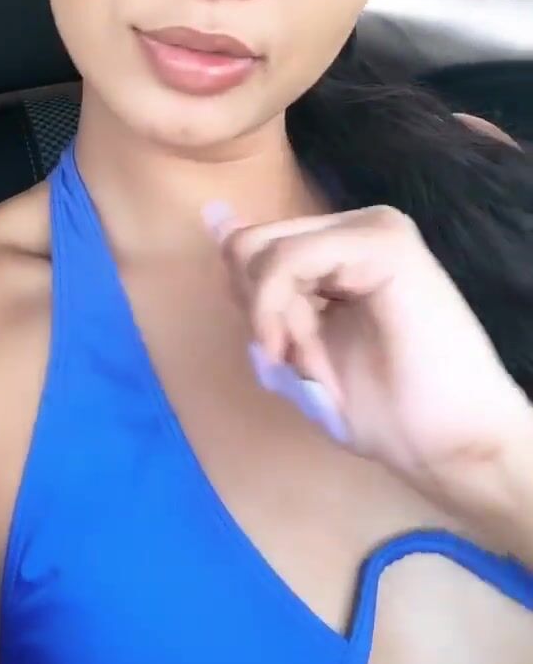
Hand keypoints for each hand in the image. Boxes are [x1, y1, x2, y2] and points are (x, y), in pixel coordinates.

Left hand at [214, 204, 532, 542]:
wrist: (450, 446)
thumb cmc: (382, 409)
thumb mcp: (293, 342)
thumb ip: (257, 284)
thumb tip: (212, 217)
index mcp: (335, 248)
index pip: (249, 248)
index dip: (250, 309)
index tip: (282, 360)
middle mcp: (351, 227)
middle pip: (246, 245)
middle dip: (260, 315)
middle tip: (301, 363)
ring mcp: (370, 228)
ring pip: (261, 251)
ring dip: (274, 323)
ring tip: (314, 364)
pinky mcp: (382, 241)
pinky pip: (287, 260)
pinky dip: (279, 313)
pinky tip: (303, 353)